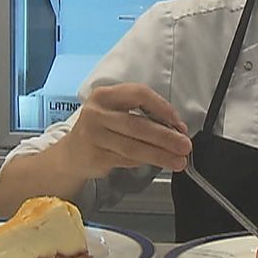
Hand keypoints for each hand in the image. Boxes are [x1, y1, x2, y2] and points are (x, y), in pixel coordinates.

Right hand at [57, 83, 191, 178]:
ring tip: (179, 161)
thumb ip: (142, 114)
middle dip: (166, 137)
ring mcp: (93, 136)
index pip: (139, 94)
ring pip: (133, 147)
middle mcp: (96, 114)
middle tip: (185, 145)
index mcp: (105, 95)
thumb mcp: (115, 111)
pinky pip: (126, 160)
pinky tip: (157, 163)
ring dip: (160, 155)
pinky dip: (144, 162)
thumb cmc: (102, 128)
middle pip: (138, 125)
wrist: (72, 153)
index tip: (178, 123)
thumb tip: (176, 129)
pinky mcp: (95, 157)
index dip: (162, 108)